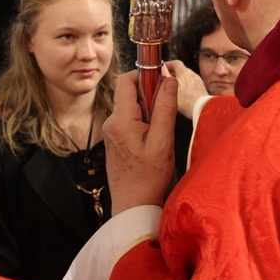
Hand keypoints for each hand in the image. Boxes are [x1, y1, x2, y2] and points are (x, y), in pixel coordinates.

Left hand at [105, 71, 176, 215]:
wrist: (132, 205)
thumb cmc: (149, 177)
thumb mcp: (163, 141)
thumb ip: (165, 108)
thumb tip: (169, 80)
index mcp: (121, 120)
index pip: (126, 80)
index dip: (145, 75)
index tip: (163, 82)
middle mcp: (111, 122)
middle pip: (128, 91)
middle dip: (149, 93)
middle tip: (166, 109)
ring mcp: (111, 131)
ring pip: (130, 105)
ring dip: (148, 108)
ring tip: (161, 129)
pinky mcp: (115, 138)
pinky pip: (129, 118)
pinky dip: (143, 120)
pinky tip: (153, 137)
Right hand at [164, 60, 208, 118]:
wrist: (202, 109)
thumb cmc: (185, 100)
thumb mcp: (170, 86)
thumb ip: (165, 75)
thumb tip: (161, 67)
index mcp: (184, 72)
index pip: (176, 62)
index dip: (168, 64)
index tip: (162, 68)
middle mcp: (192, 74)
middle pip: (181, 70)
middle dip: (172, 73)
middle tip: (165, 79)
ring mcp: (197, 81)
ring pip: (186, 77)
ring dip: (179, 80)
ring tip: (172, 88)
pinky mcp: (200, 89)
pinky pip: (191, 84)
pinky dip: (185, 86)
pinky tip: (181, 94)